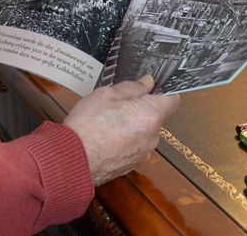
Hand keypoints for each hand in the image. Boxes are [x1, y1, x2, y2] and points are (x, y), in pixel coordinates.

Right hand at [63, 75, 179, 185]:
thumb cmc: (89, 123)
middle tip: (116, 104)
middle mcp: (153, 137)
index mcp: (151, 115)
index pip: (173, 100)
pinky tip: (105, 139)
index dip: (162, 91)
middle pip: (155, 117)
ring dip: (132, 126)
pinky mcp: (132, 165)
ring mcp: (144, 153)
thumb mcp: (107, 94)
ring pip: (144, 133)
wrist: (73, 159)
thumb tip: (149, 81)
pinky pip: (134, 147)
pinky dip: (125, 141)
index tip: (149, 88)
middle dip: (141, 109)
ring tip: (107, 123)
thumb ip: (132, 87)